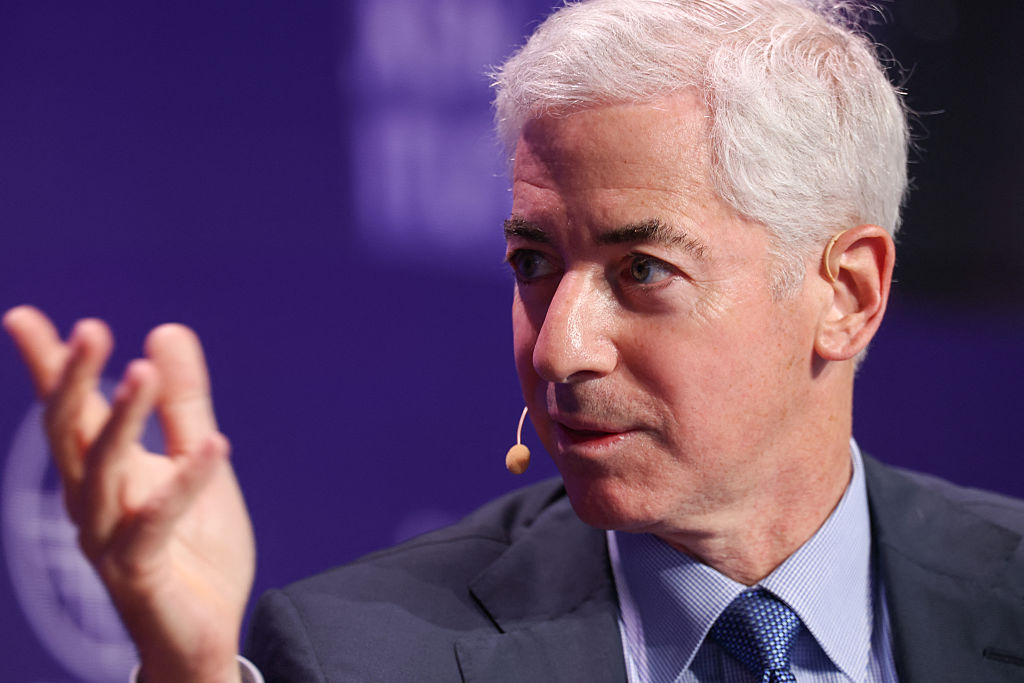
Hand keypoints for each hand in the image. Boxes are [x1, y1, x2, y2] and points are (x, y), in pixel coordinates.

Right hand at [4, 306, 253, 682]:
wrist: (200, 632)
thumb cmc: (193, 546)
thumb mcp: (195, 459)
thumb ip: (184, 403)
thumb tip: (166, 331)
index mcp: (106, 471)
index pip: (71, 411)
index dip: (49, 366)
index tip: (24, 317)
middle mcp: (94, 501)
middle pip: (71, 434)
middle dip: (73, 381)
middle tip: (88, 328)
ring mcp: (109, 539)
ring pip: (102, 472)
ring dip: (122, 420)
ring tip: (143, 370)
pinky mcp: (139, 571)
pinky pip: (157, 522)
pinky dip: (186, 482)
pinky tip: (215, 445)